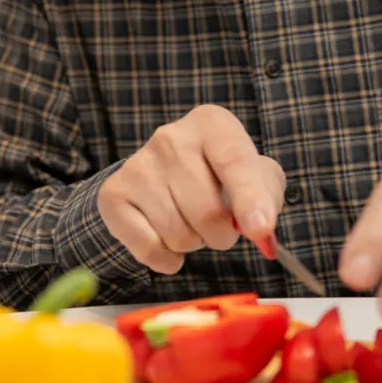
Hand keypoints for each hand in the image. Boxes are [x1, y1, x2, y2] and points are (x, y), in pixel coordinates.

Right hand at [98, 104, 285, 273]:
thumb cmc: (219, 175)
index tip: (261, 230)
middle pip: (207, 211)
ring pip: (179, 234)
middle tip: (218, 224)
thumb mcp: (255, 174)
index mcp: (211, 124)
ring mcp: (138, 165)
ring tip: (190, 221)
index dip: (250, 198)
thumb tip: (261, 232)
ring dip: (193, 243)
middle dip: (221, 233)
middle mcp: (170, 138)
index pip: (234, 160)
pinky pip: (149, 249)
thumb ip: (267, 198)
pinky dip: (166, 258)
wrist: (163, 173)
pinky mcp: (114, 194)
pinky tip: (167, 236)